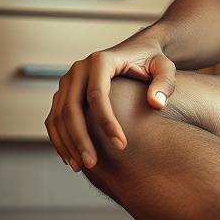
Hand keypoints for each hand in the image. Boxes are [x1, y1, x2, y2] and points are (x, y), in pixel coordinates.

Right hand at [44, 36, 176, 172]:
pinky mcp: (63, 93)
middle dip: (80, 138)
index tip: (122, 146)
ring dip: (66, 143)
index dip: (107, 123)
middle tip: (92, 164)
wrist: (136, 52)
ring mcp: (68, 81)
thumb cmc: (152, 61)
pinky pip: (54, 119)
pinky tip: (72, 158)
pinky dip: (60, 140)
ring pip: (58, 116)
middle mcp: (78, 69)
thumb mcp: (165, 67)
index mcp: (101, 61)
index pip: (97, 95)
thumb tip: (155, 104)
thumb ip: (164, 82)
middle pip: (71, 108)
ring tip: (81, 167)